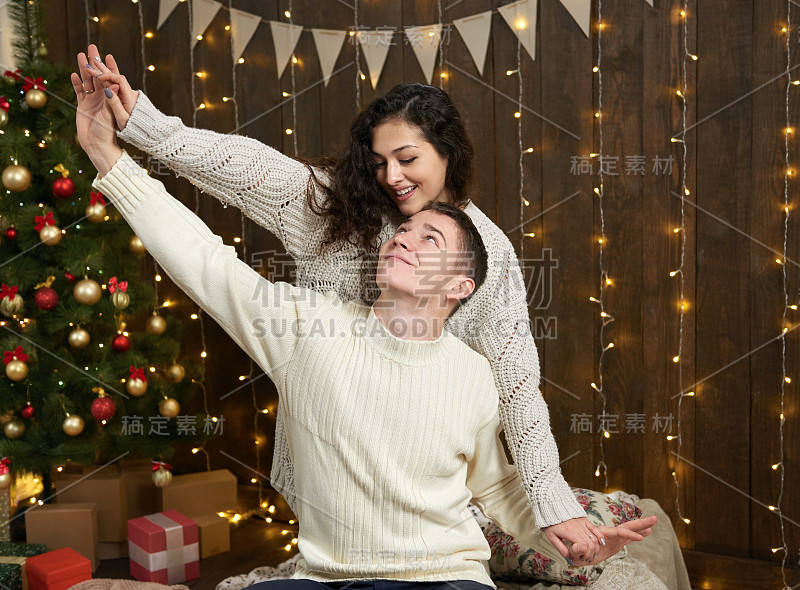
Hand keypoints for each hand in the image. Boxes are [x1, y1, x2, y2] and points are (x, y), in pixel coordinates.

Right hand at [71, 51, 121, 175]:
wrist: (97, 146)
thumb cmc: (107, 134)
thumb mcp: (110, 116)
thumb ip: (111, 101)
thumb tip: (115, 85)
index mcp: (112, 99)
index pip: (110, 79)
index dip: (106, 67)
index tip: (101, 57)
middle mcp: (103, 98)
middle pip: (98, 76)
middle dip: (95, 61)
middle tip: (92, 46)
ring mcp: (93, 101)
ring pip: (88, 81)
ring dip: (84, 68)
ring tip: (81, 54)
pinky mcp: (84, 105)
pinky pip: (80, 91)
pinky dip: (77, 83)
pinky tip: (73, 74)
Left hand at [543, 517, 604, 562]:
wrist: (553, 509)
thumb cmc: (552, 523)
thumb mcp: (552, 537)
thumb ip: (561, 548)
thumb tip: (569, 559)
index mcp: (570, 533)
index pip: (584, 547)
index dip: (585, 554)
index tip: (582, 558)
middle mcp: (578, 528)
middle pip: (591, 544)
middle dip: (591, 553)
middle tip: (587, 558)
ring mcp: (583, 524)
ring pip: (594, 537)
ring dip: (596, 547)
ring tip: (593, 553)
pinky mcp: (585, 520)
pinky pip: (595, 528)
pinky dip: (600, 536)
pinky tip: (602, 542)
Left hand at [566, 515, 657, 566]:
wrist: (577, 551)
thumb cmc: (576, 551)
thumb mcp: (574, 550)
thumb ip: (577, 549)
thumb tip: (580, 547)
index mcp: (602, 534)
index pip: (618, 532)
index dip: (628, 534)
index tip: (638, 538)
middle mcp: (611, 534)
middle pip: (627, 526)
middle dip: (640, 523)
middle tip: (654, 518)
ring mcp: (615, 537)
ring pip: (631, 530)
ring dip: (642, 526)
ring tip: (654, 521)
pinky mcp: (618, 542)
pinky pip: (630, 537)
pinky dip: (639, 534)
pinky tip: (648, 532)